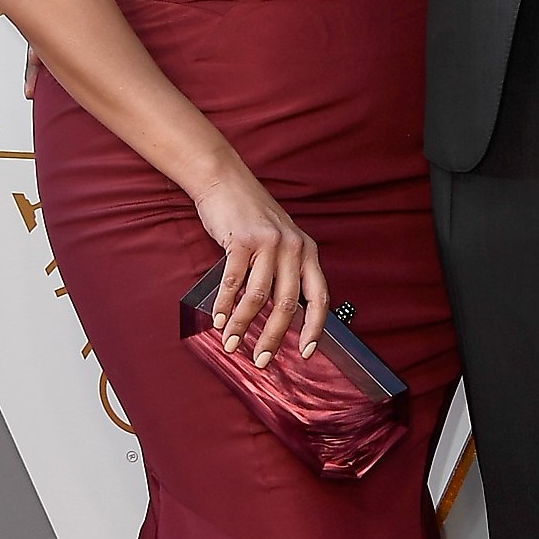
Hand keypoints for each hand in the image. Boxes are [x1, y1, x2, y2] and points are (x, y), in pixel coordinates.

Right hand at [196, 163, 329, 365]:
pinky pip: (234, 281)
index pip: (319, 296)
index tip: (307, 352)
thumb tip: (279, 314)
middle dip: (275, 337)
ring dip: (243, 325)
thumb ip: (284, 270)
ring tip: (232, 343)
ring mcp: (268, 242)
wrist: (224, 179)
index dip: (315, 327)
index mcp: (307, 250)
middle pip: (288, 304)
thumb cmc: (250, 214)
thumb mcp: (280, 239)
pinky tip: (219, 318)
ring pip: (259, 296)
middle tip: (261, 359)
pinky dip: (226, 304)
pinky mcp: (241, 239)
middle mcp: (293, 247)